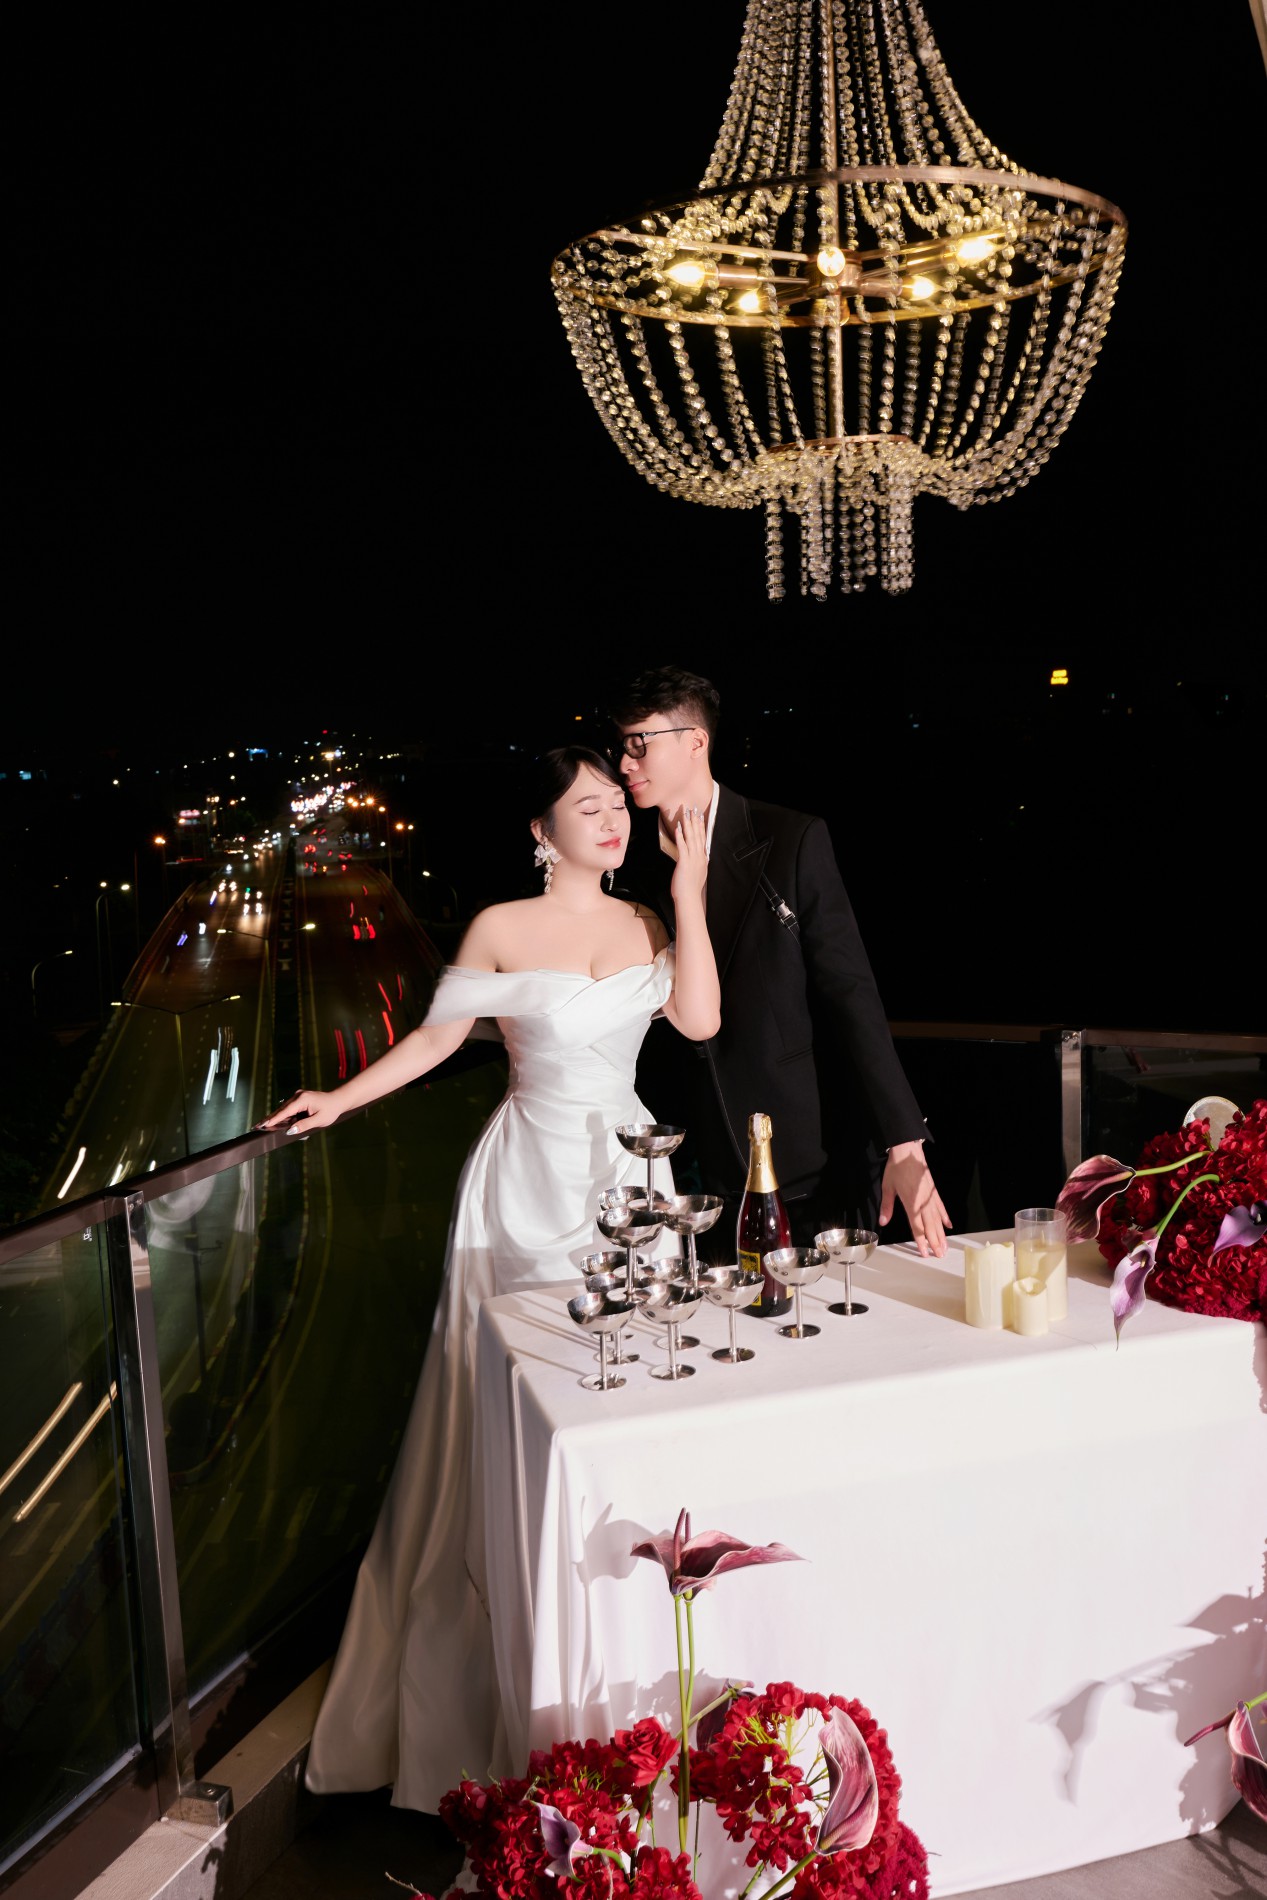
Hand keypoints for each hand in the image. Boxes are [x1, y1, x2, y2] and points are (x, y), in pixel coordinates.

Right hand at [259, 1089, 338, 1132]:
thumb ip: (303, 1125)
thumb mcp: (318, 1120)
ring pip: (284, 1109)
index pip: (284, 1112)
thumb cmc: (330, 1110)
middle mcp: (298, 1096)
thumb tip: (289, 1130)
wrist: (338, 1100)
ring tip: (262, 1125)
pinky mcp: (299, 1099)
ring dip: (275, 1117)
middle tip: (256, 1127)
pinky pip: (288, 1108)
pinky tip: (275, 1121)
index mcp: (302, 1100)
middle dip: (269, 1119)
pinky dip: (282, 1115)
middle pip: (281, 1110)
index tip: (262, 1125)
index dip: (273, 1119)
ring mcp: (298, 1096)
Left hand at [669, 803, 708, 908]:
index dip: (701, 827)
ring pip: (691, 838)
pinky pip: (683, 846)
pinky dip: (680, 836)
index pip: (703, 839)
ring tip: (686, 814)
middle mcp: (700, 857)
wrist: (689, 898)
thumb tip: (694, 860)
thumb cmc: (690, 889)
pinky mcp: (684, 862)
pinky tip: (678, 828)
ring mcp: (693, 859)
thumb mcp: (697, 874)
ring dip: (688, 825)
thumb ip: (697, 865)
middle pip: (698, 835)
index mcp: (703, 859)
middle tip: (693, 809)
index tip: (699, 817)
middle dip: (695, 821)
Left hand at [879, 1142, 950, 1257]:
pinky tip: (948, 1225)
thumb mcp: (888, 1187)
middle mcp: (923, 1203)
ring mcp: (930, 1197)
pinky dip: (945, 1217)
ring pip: (938, 1220)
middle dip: (935, 1242)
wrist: (908, 1151)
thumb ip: (887, 1206)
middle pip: (931, 1226)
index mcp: (911, 1203)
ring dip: (942, 1234)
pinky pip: (941, 1207)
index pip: (917, 1227)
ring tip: (945, 1246)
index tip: (924, 1253)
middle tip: (940, 1255)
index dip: (921, 1241)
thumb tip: (883, 1222)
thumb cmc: (897, 1168)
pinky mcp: (934, 1192)